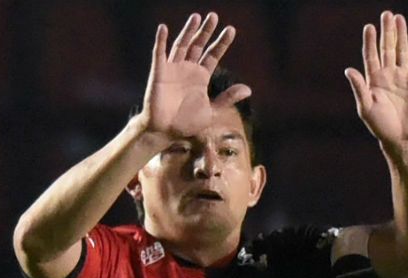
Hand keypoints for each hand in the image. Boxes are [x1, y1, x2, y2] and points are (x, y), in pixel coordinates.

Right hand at [141, 12, 249, 141]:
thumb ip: (227, 99)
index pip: (213, 55)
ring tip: (196, 17)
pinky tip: (163, 28)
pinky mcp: (159, 73)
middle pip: (198, 45)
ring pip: (182, 45)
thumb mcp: (211, 112)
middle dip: (206, 31)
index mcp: (201, 77)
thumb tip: (248, 89)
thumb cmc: (186, 123)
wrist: (164, 132)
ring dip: (188, 31)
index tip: (231, 30)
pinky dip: (161, 41)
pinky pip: (159, 54)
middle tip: (214, 16)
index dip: (221, 43)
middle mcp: (188, 69)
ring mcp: (173, 69)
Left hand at [345, 11, 407, 146]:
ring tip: (399, 18)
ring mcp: (404, 76)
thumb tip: (348, 69)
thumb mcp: (366, 108)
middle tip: (386, 14)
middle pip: (387, 48)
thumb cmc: (381, 125)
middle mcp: (389, 74)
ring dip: (402, 35)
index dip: (370, 41)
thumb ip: (359, 88)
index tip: (369, 27)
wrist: (402, 138)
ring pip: (403, 50)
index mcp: (374, 79)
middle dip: (387, 31)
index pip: (371, 55)